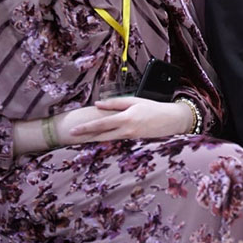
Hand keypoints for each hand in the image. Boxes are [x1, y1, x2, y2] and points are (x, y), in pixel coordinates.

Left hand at [65, 97, 192, 141]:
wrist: (171, 120)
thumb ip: (115, 103)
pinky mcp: (132, 141)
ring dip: (93, 139)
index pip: (101, 124)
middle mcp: (126, 130)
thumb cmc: (154, 107)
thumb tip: (98, 104)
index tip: (73, 130)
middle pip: (101, 136)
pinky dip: (105, 139)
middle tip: (70, 137)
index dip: (86, 128)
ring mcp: (129, 137)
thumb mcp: (135, 101)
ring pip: (107, 139)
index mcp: (126, 118)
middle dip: (85, 137)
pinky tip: (98, 138)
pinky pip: (115, 140)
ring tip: (80, 138)